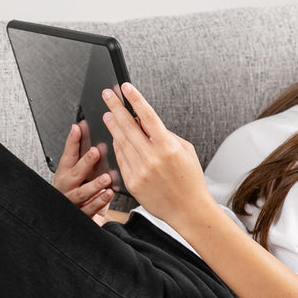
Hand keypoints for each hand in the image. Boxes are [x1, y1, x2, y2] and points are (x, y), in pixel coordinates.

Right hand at [53, 123, 114, 224]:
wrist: (75, 222)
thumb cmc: (81, 194)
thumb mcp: (82, 175)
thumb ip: (87, 161)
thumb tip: (99, 140)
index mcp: (65, 174)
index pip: (68, 155)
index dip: (72, 141)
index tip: (77, 128)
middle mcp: (66, 187)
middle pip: (74, 173)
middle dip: (85, 162)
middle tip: (95, 152)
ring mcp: (72, 201)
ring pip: (82, 193)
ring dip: (94, 184)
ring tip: (106, 178)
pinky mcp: (81, 215)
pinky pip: (90, 208)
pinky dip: (100, 201)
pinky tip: (108, 194)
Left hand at [102, 83, 212, 225]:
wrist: (188, 210)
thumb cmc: (190, 180)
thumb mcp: (185, 150)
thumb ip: (165, 134)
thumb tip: (145, 121)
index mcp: (168, 148)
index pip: (148, 116)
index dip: (135, 100)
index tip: (126, 88)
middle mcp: (152, 158)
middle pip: (128, 126)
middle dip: (116, 107)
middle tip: (107, 95)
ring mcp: (140, 171)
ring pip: (121, 142)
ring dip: (113, 125)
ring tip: (108, 113)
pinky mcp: (132, 182)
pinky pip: (121, 159)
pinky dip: (118, 146)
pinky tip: (115, 137)